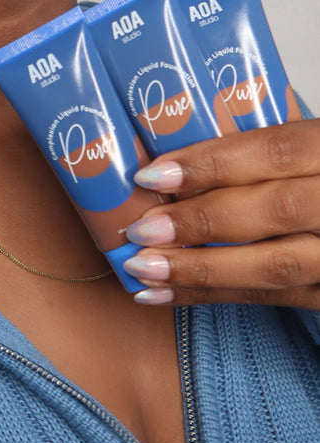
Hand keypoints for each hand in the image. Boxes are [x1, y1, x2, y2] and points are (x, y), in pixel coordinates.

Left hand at [121, 118, 319, 308]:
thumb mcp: (310, 143)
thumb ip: (262, 148)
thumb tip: (174, 155)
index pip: (276, 150)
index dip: (213, 162)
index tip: (153, 174)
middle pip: (275, 210)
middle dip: (201, 220)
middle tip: (140, 229)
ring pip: (276, 265)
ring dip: (202, 270)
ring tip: (141, 269)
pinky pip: (276, 299)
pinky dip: (216, 296)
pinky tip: (166, 295)